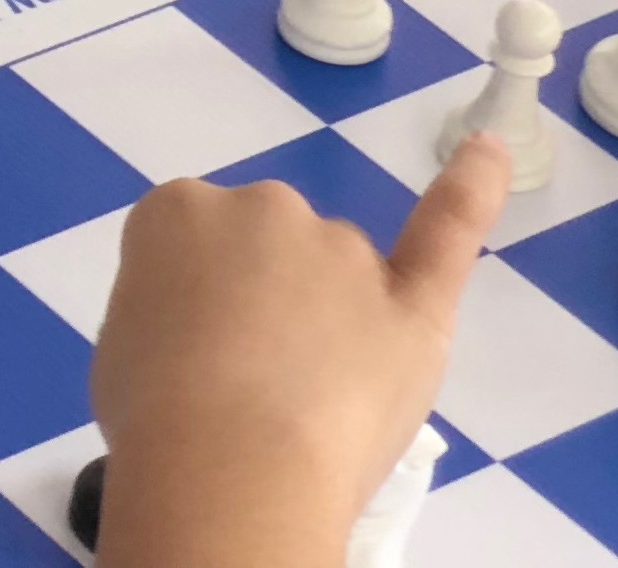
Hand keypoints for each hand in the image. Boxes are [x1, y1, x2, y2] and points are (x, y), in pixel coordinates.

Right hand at [92, 133, 504, 567]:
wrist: (228, 467)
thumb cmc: (153, 416)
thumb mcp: (127, 338)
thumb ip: (179, 309)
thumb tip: (225, 334)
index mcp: (179, 210)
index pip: (192, 244)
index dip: (194, 305)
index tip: (186, 354)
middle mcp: (262, 208)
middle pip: (272, 251)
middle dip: (263, 307)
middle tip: (242, 384)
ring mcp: (339, 249)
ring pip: (341, 278)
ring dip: (328, 325)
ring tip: (301, 407)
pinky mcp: (413, 297)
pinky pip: (449, 228)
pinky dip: (475, 185)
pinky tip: (491, 151)